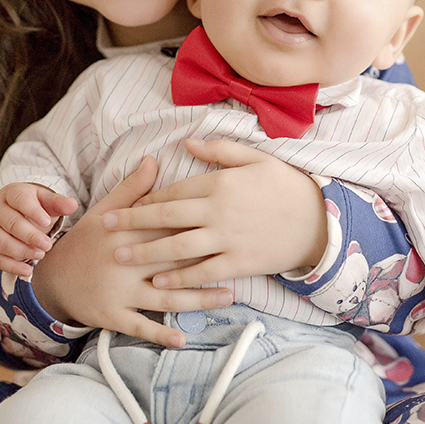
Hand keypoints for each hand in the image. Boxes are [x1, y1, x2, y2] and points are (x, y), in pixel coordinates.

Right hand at [0, 183, 77, 276]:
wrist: (14, 212)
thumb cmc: (34, 206)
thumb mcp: (46, 200)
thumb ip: (59, 203)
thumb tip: (72, 205)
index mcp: (11, 193)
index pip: (20, 200)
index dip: (33, 211)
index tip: (46, 222)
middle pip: (10, 223)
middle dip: (30, 236)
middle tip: (48, 244)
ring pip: (0, 242)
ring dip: (21, 251)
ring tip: (40, 254)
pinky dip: (11, 266)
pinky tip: (27, 270)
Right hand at [30, 156, 233, 348]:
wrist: (52, 279)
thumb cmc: (85, 242)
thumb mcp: (104, 211)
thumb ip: (132, 188)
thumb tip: (153, 159)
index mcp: (127, 233)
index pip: (167, 227)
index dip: (198, 225)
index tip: (228, 220)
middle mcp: (125, 262)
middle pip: (172, 261)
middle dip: (208, 261)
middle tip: (242, 258)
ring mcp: (120, 291)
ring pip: (165, 296)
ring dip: (198, 299)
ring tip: (229, 297)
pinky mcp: (113, 315)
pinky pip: (140, 326)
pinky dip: (161, 334)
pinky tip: (183, 340)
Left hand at [100, 139, 326, 287]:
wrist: (319, 220)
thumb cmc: (287, 185)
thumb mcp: (257, 157)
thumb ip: (220, 149)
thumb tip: (188, 141)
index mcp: (220, 182)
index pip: (174, 189)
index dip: (147, 197)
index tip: (125, 202)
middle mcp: (218, 210)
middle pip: (166, 216)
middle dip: (132, 221)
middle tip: (105, 226)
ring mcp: (227, 238)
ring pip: (177, 246)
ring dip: (145, 251)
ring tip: (120, 255)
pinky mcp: (238, 262)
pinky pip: (202, 271)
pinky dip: (178, 277)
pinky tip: (157, 282)